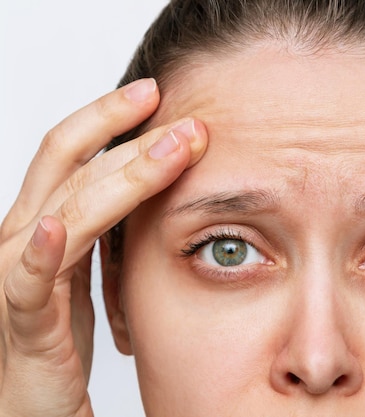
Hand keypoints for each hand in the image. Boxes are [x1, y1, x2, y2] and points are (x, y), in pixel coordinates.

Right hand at [0, 78, 208, 415]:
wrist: (32, 402)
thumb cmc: (61, 334)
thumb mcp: (91, 267)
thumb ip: (108, 226)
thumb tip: (150, 184)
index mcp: (44, 220)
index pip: (73, 150)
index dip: (109, 116)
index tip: (158, 93)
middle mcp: (25, 235)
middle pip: (72, 164)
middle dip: (132, 135)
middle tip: (190, 120)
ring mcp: (19, 274)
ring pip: (68, 208)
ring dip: (123, 176)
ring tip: (172, 149)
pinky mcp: (26, 321)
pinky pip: (28, 280)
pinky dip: (40, 252)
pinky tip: (56, 228)